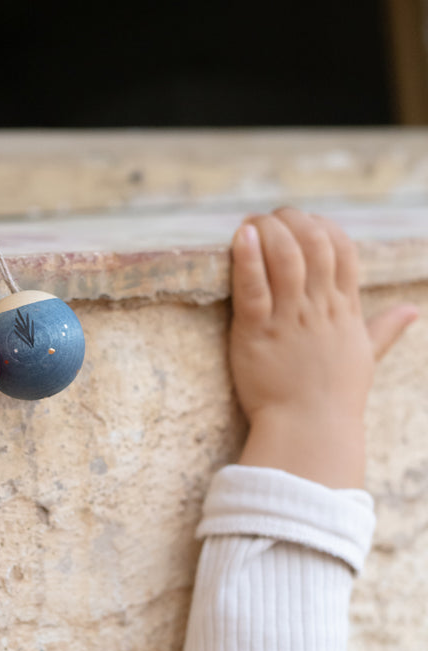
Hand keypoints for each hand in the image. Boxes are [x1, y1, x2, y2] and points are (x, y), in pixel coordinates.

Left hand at [230, 208, 417, 487]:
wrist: (310, 432)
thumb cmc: (335, 397)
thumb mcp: (365, 356)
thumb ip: (385, 328)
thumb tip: (413, 310)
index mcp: (345, 309)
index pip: (342, 248)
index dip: (322, 226)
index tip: (302, 224)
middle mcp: (320, 309)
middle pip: (313, 244)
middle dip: (291, 221)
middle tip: (269, 219)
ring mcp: (290, 320)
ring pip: (284, 258)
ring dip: (268, 232)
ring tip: (251, 222)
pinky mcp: (257, 333)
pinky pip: (253, 287)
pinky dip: (246, 258)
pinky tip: (240, 236)